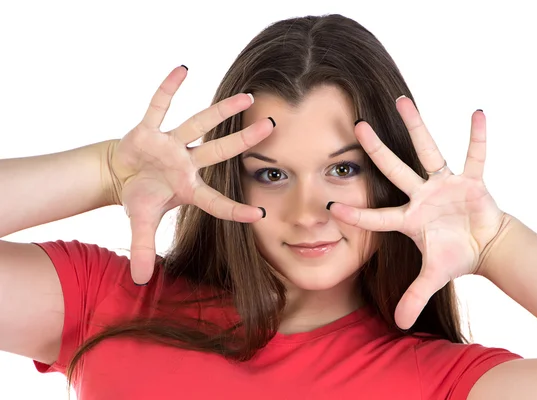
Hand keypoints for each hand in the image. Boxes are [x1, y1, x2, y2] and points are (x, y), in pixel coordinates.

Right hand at [106, 66, 273, 284]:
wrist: (119, 173)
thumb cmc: (140, 196)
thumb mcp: (140, 223)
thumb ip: (143, 248)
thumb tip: (139, 282)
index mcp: (189, 189)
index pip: (217, 201)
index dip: (235, 209)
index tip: (261, 215)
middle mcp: (186, 164)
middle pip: (220, 152)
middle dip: (245, 142)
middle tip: (272, 128)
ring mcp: (171, 145)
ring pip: (200, 124)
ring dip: (221, 111)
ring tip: (247, 95)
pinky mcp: (150, 129)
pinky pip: (158, 105)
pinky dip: (167, 88)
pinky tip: (183, 69)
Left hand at [328, 96, 506, 329]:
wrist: (484, 246)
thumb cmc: (455, 255)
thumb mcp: (433, 276)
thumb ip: (415, 295)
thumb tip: (400, 324)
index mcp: (408, 218)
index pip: (377, 216)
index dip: (357, 214)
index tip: (332, 208)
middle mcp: (421, 195)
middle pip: (393, 169)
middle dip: (375, 149)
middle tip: (356, 125)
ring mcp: (443, 184)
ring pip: (426, 151)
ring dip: (415, 127)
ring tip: (402, 101)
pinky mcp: (470, 180)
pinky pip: (474, 155)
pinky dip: (477, 138)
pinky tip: (478, 113)